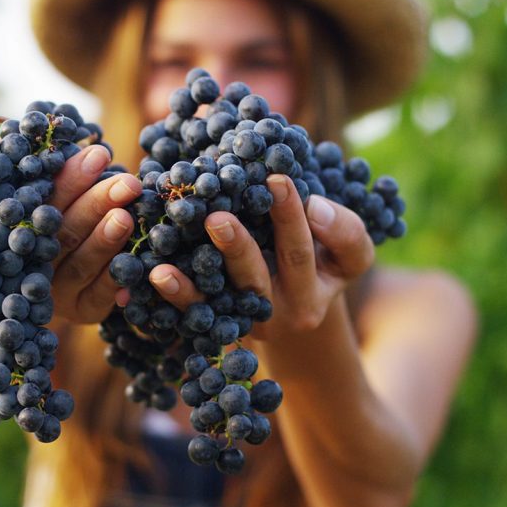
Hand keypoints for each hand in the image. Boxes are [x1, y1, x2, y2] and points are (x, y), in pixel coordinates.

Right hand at [48, 145, 141, 323]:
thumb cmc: (75, 222)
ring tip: (125, 218)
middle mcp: (35, 260)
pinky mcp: (82, 310)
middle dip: (95, 204)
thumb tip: (92, 143)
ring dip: (104, 240)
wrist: (75, 285)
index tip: (99, 153)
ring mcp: (58, 290)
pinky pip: (100, 296)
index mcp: (26, 226)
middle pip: (63, 232)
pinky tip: (137, 261)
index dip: (71, 178)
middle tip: (127, 184)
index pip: (45, 200)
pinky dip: (117, 278)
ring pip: (80, 264)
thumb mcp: (67, 200)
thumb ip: (69, 178)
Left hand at [146, 174, 374, 338]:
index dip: (292, 219)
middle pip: (257, 279)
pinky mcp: (218, 326)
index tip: (276, 180)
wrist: (300, 310)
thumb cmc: (325, 263)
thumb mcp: (348, 254)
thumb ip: (344, 230)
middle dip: (237, 247)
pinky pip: (195, 312)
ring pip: (219, 301)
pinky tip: (158, 274)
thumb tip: (315, 206)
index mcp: (314, 292)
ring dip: (193, 281)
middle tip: (217, 217)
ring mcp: (245, 322)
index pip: (303, 253)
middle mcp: (278, 313)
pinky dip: (176, 294)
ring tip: (167, 261)